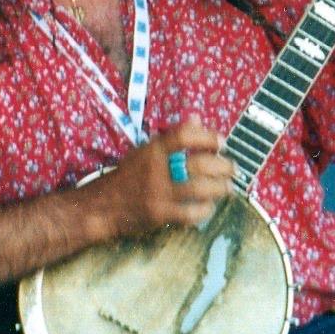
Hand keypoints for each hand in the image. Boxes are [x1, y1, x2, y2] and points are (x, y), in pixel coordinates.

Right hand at [98, 119, 234, 237]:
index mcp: (152, 150)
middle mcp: (156, 169)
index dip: (207, 137)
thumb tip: (198, 118)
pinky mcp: (160, 215)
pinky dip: (205, 209)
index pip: (184, 136)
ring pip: (200, 189)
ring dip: (220, 188)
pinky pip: (191, 213)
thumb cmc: (128, 176)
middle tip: (231, 169)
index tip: (221, 141)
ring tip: (227, 187)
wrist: (102, 206)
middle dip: (222, 166)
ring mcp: (158, 193)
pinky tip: (208, 206)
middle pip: (199, 164)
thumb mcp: (145, 151)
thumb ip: (173, 137)